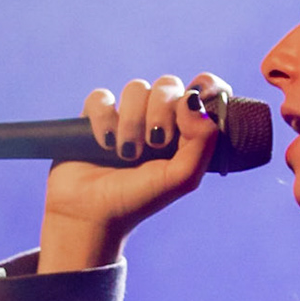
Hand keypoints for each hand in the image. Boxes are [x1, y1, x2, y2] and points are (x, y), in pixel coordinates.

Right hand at [37, 73, 231, 272]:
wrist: (93, 214)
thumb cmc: (140, 199)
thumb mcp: (182, 178)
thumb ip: (202, 141)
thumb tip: (192, 100)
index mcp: (185, 130)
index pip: (204, 89)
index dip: (206, 85)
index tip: (197, 98)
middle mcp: (158, 118)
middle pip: (168, 85)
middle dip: (161, 110)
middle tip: (156, 142)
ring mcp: (127, 115)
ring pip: (136, 88)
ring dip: (132, 122)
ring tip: (126, 154)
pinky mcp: (96, 117)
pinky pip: (101, 97)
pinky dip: (104, 119)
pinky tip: (104, 144)